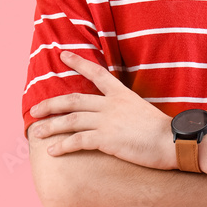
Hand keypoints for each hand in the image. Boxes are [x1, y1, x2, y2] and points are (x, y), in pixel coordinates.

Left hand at [28, 51, 175, 169]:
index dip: (78, 62)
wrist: (172, 141)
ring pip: (71, 120)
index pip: (97, 72)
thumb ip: (126, 110)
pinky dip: (62, 146)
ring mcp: (107, 121)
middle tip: (34, 110)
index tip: (63, 54)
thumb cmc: (162, 131)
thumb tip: (118, 116)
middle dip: (50, 104)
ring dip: (50, 126)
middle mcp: (111, 105)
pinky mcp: (106, 139)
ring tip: (36, 132)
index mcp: (121, 94)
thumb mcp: (143, 111)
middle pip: (73, 100)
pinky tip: (52, 152)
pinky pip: (78, 141)